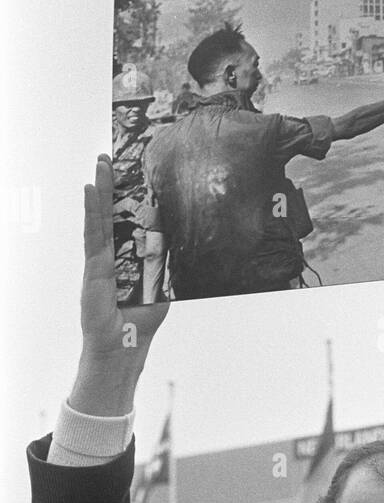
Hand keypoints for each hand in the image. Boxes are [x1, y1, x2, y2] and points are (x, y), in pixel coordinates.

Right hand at [81, 154, 168, 359]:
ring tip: (100, 164)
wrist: (126, 345)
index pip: (126, 221)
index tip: (131, 173)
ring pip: (100, 217)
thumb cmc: (142, 319)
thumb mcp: (161, 283)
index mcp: (127, 256)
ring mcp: (100, 259)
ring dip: (100, 189)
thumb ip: (164, 260)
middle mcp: (111, 254)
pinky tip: (90, 190)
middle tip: (108, 158)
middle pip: (110, 213)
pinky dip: (91, 210)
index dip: (127, 198)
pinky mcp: (94, 267)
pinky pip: (93, 233)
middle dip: (110, 185)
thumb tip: (175, 236)